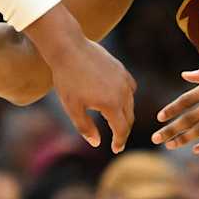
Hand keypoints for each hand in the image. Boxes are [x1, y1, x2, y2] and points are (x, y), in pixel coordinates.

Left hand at [25, 9, 134, 151]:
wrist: (69, 49)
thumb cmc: (67, 79)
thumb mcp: (72, 107)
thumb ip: (85, 127)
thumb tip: (97, 143)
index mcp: (111, 104)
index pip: (122, 129)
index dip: (119, 142)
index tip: (115, 149)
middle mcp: (123, 92)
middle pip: (129, 118)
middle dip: (123, 131)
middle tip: (117, 140)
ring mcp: (124, 79)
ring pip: (130, 103)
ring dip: (125, 115)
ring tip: (116, 122)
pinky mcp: (121, 69)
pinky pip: (130, 88)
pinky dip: (126, 98)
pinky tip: (118, 100)